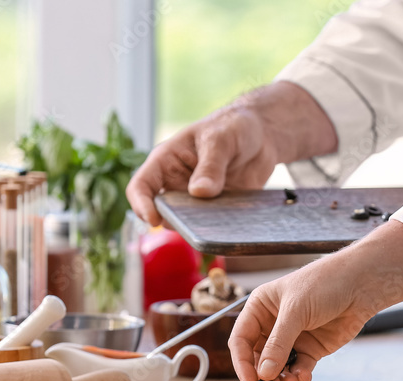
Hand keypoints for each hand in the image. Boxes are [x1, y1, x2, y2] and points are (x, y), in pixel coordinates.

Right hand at [126, 82, 336, 226]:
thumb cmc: (232, 126)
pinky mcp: (217, 210)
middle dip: (174, 221)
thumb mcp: (220, 139)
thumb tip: (199, 193)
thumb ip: (211, 165)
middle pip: (163, 212)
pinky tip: (231, 227)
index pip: (141, 186)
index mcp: (167, 162)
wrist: (262, 135)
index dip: (141, 205)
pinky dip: (218, 231)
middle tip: (195, 222)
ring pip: (187, 223)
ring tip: (217, 222)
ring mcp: (196, 200)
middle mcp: (177, 184)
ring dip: (198, 228)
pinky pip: (212, 227)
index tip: (154, 220)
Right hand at [229, 222, 402, 380]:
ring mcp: (293, 337)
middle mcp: (273, 324)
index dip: (243, 363)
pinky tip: (304, 377)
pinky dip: (300, 375)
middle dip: (264, 374)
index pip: (241, 340)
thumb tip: (264, 373)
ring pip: (279, 366)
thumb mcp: (296, 311)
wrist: (361, 284)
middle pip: (258, 357)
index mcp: (260, 308)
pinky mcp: (312, 348)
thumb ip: (279, 344)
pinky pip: (300, 367)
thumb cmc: (325, 284)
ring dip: (282, 378)